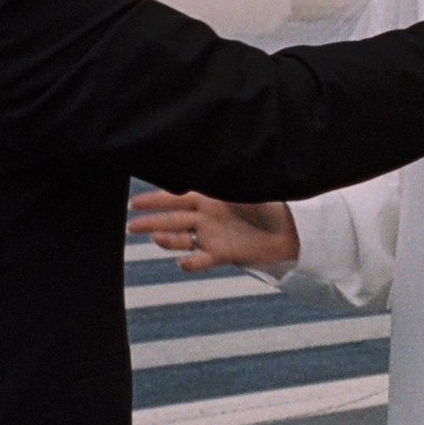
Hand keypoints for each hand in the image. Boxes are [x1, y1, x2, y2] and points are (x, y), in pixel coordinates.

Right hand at [127, 189, 299, 274]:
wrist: (293, 230)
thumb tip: (207, 161)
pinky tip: (182, 262)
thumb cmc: (271, 204)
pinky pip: (200, 259)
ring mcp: (212, 236)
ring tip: (156, 239)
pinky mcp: (223, 254)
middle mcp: (207, 216)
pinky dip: (189, 263)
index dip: (153, 200)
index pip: (175, 197)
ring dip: (167, 240)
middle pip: (171, 219)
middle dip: (149, 221)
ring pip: (181, 238)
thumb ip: (224, 182)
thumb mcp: (246, 188)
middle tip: (129, 226)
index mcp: (210, 197)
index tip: (133, 203)